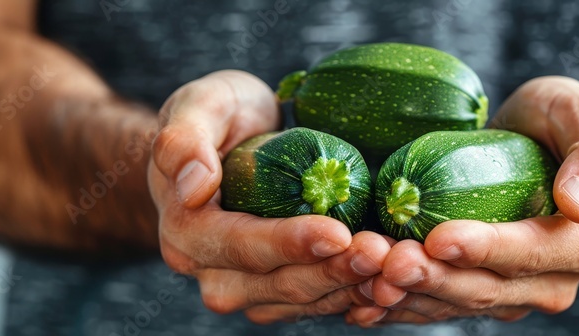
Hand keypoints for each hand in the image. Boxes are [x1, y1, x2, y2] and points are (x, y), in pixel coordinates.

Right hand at [148, 70, 390, 322]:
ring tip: (394, 264)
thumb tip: (194, 183)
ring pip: (304, 300)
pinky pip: (318, 302)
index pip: (242, 245)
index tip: (338, 232)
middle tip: (382, 253)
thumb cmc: (218, 116)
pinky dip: (355, 293)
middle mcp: (213, 271)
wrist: (231, 141)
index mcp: (187, 232)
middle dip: (333, 272)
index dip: (291, 243)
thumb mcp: (200, 105)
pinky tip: (389, 279)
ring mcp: (247, 287)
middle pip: (279, 283)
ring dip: (351, 287)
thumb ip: (184, 139)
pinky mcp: (279, 291)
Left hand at [347, 76, 578, 325]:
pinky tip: (360, 296)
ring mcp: (516, 294)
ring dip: (407, 295)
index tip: (438, 238)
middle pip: (486, 287)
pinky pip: (437, 305)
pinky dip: (399, 303)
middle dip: (432, 278)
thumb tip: (578, 203)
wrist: (562, 159)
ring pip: (455, 304)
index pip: (532, 253)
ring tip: (364, 275)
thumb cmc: (571, 128)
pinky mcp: (481, 295)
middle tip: (385, 261)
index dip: (484, 249)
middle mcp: (555, 282)